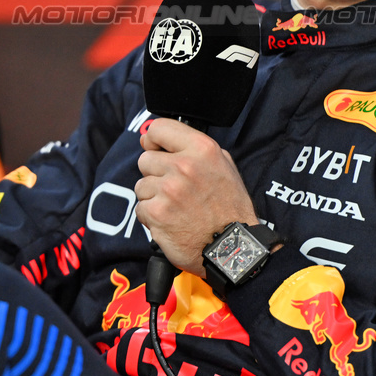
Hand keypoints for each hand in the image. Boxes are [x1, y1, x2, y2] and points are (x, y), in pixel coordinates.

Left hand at [135, 118, 259, 276]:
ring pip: (141, 185)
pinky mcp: (157, 213)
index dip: (153, 139)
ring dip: (153, 197)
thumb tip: (159, 140)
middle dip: (155, 173)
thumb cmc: (230, 208)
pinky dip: (152, 216)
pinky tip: (171, 221)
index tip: (154, 147)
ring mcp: (169, 189)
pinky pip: (141, 208)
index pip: (159, 128)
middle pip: (145, 159)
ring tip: (176, 208)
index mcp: (201, 149)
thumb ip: (194, 149)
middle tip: (175, 189)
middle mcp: (184, 166)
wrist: (233, 247)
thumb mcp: (224, 166)